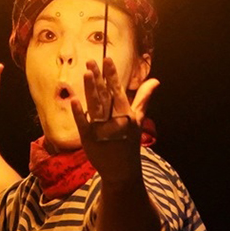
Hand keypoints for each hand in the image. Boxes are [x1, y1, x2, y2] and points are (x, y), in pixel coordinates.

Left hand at [70, 57, 159, 183]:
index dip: (112, 75)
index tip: (107, 59)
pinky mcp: (89, 138)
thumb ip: (143, 98)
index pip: (117, 90)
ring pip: (95, 105)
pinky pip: (83, 123)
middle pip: (104, 95)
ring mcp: (101, 129)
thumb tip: (155, 80)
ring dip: (90, 89)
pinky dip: (79, 112)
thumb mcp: (139, 120)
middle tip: (91, 61)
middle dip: (98, 77)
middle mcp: (114, 120)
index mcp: (126, 114)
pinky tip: (74, 99)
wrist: (123, 171)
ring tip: (86, 73)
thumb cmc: (130, 142)